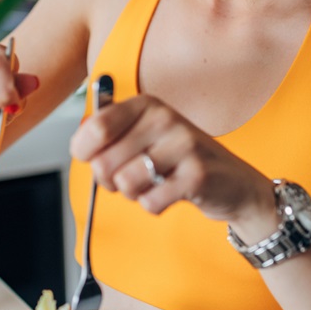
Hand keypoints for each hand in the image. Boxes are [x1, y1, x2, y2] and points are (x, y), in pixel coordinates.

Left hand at [69, 94, 272, 222]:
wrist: (231, 182)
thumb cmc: (178, 159)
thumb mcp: (143, 135)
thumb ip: (107, 134)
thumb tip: (79, 141)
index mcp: (146, 104)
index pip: (94, 128)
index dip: (87, 153)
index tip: (98, 157)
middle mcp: (165, 118)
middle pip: (104, 163)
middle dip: (111, 180)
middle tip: (134, 176)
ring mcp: (183, 145)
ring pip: (125, 184)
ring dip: (134, 193)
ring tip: (155, 183)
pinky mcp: (197, 175)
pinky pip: (150, 202)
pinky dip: (154, 205)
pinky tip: (171, 193)